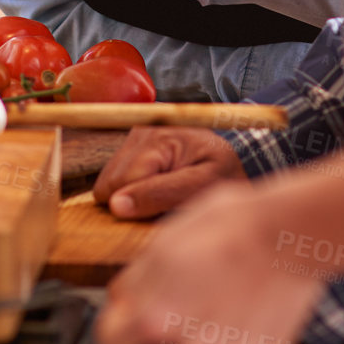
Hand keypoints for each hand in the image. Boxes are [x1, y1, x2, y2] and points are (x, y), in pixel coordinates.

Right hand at [93, 127, 247, 218]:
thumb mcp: (204, 187)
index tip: (163, 213)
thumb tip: (115, 206)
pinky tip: (157, 187)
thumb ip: (161, 194)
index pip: (119, 184)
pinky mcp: (134, 143)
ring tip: (165, 194)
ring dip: (131, 196)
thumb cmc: (224, 174)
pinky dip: (132, 189)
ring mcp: (136, 135)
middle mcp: (141, 130)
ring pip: (108, 183)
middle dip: (133, 202)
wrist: (236, 159)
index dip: (136, 208)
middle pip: (109, 183)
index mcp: (158, 138)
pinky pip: (115, 177)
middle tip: (166, 204)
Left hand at [95, 180, 322, 343]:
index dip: (119, 323)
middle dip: (174, 317)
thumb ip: (136, 280)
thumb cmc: (230, 226)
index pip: (112, 342)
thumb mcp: (165, 239)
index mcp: (154, 320)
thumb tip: (121, 299)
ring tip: (231, 283)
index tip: (129, 313)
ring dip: (212, 325)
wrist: (291, 232)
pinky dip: (246, 329)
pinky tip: (254, 295)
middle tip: (197, 281)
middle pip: (165, 342)